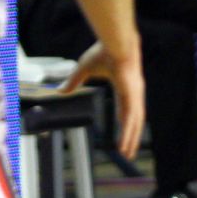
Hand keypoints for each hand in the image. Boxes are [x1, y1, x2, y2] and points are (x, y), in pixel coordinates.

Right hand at [59, 41, 144, 159]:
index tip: (122, 130)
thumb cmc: (103, 51)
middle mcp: (133, 92)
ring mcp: (135, 95)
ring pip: (134, 122)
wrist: (116, 43)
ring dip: (131, 139)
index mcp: (124, 86)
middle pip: (133, 119)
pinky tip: (126, 145)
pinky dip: (129, 133)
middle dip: (130, 134)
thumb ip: (74, 81)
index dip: (123, 120)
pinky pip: (132, 119)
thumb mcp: (84, 69)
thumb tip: (61, 91)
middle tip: (128, 150)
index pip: (125, 108)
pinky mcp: (134, 96)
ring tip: (127, 154)